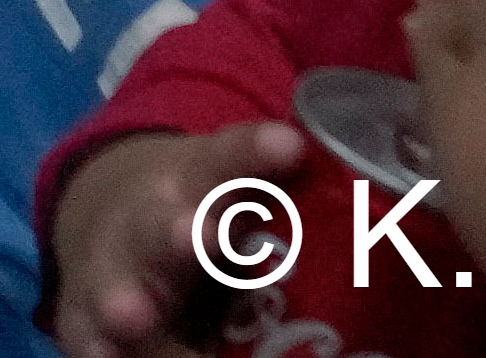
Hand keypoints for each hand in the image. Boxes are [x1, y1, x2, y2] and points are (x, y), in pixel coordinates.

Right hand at [46, 121, 313, 357]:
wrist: (104, 221)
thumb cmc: (200, 211)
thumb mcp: (232, 185)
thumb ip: (287, 179)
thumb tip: (400, 166)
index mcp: (195, 184)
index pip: (226, 161)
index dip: (253, 155)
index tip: (286, 148)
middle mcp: (149, 226)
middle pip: (165, 227)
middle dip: (180, 233)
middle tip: (193, 237)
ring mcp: (112, 275)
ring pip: (121, 286)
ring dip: (128, 301)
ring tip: (134, 315)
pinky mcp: (85, 322)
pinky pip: (91, 339)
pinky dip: (98, 347)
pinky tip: (104, 356)